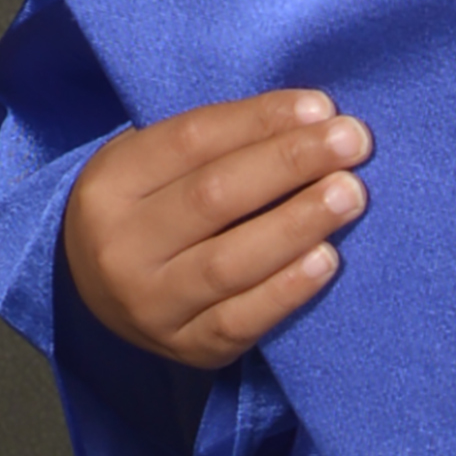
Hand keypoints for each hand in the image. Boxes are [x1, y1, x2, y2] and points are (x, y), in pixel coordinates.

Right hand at [62, 91, 371, 367]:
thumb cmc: (154, 206)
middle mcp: (120, 247)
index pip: (192, 140)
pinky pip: (240, 320)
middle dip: (291, 163)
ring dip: (298, 223)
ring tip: (350, 195)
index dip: (261, 120)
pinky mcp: (186, 348)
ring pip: (229, 263)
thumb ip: (222, 140)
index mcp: (110, 183)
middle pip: (214, 197)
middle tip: (353, 141)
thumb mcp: (157, 162)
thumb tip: (316, 118)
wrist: (102, 292)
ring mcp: (149, 305)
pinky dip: (287, 290)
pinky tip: (327, 259)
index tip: (322, 107)